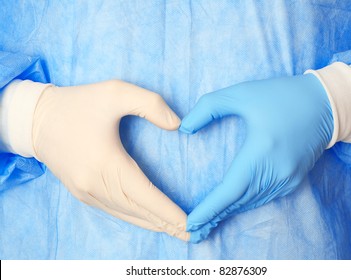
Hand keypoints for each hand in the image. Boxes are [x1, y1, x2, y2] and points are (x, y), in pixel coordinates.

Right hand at [32, 80, 188, 240]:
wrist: (36, 118)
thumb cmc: (78, 104)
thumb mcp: (116, 91)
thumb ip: (150, 104)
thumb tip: (176, 125)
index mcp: (107, 163)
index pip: (145, 196)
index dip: (168, 211)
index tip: (189, 223)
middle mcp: (96, 185)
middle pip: (138, 210)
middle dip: (165, 223)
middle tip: (190, 233)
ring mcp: (86, 192)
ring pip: (126, 214)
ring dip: (151, 223)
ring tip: (174, 231)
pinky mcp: (81, 192)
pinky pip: (113, 211)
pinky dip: (133, 218)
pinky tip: (146, 220)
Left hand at [180, 74, 333, 242]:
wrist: (325, 103)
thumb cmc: (280, 96)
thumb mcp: (241, 93)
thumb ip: (208, 108)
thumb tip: (184, 129)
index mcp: (261, 152)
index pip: (230, 190)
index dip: (209, 208)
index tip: (190, 222)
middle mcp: (276, 172)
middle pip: (239, 201)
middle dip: (214, 215)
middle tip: (192, 229)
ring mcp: (288, 179)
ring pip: (252, 202)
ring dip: (229, 212)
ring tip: (207, 222)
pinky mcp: (295, 179)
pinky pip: (265, 197)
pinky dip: (246, 204)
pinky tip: (233, 206)